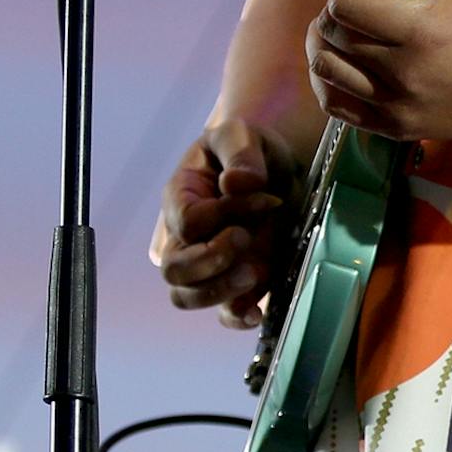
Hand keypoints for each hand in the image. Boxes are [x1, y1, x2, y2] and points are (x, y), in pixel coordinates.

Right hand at [150, 117, 290, 328]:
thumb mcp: (245, 135)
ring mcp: (208, 264)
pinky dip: (237, 316)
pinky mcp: (235, 282)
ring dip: (221, 292)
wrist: (277, 167)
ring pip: (187, 297)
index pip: (188, 222)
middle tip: (247, 240)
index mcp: (181, 196)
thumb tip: (236, 184)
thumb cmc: (252, 150)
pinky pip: (222, 313)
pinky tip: (258, 310)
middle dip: (211, 262)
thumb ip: (240, 153)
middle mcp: (185, 236)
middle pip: (174, 270)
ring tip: (256, 272)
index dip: (224, 216)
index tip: (265, 199)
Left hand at [305, 0, 451, 145]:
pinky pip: (335, 106)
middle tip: (369, 6)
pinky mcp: (397, 128)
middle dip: (341, 10)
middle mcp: (403, 73)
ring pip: (325, 69)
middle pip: (331, 34)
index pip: (345, 3)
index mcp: (420, 30)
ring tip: (353, 32)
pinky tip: (346, 63)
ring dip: (328, 42)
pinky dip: (330, 80)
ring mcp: (397, 106)